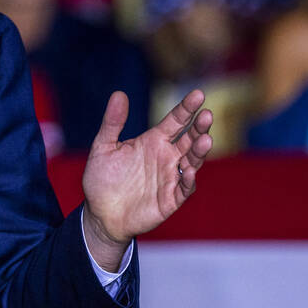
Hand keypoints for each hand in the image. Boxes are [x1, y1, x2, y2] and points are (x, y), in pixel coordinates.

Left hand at [81, 90, 212, 269]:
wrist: (100, 213)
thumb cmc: (102, 179)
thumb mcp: (103, 147)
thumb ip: (112, 122)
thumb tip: (118, 94)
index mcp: (153, 141)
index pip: (175, 121)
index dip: (186, 108)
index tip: (198, 94)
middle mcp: (166, 157)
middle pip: (189, 139)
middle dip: (199, 127)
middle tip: (207, 114)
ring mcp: (170, 178)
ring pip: (192, 161)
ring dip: (199, 151)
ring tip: (205, 139)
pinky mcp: (171, 199)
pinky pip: (184, 188)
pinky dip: (188, 180)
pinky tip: (188, 170)